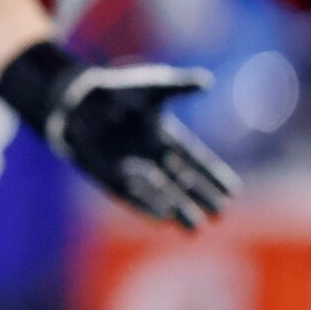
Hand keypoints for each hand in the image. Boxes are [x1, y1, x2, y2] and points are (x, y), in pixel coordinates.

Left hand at [2, 45, 236, 230]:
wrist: (77, 100)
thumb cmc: (118, 92)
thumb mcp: (152, 87)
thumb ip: (179, 85)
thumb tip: (208, 82)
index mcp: (165, 139)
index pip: (195, 161)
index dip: (213, 176)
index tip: (233, 192)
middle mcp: (151, 158)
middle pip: (181, 182)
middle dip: (200, 198)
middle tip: (220, 213)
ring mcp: (131, 169)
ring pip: (159, 194)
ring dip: (177, 210)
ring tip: (196, 227)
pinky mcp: (109, 177)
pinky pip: (132, 196)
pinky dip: (147, 207)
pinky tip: (164, 220)